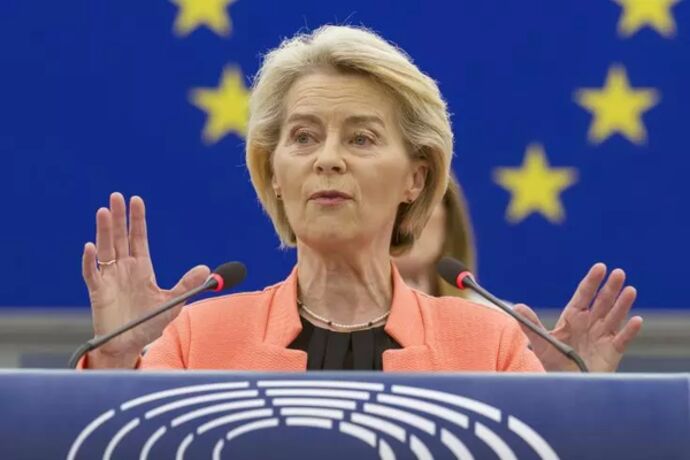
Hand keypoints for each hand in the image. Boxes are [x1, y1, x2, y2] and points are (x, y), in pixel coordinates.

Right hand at [82, 193, 209, 367]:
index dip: (137, 220)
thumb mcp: (172, 303)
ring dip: (103, 231)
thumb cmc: (149, 323)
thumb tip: (205, 269)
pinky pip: (92, 274)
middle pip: (120, 238)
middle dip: (118, 217)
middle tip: (116, 196)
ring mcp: (110, 279)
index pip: (139, 238)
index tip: (136, 200)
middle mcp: (124, 269)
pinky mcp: (98, 293)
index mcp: (142, 268)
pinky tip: (91, 247)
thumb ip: (186, 285)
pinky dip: (90, 261)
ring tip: (103, 211)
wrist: (129, 346)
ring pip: (105, 249)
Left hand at [513, 263, 642, 371]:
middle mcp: (590, 323)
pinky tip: (636, 320)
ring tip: (630, 290)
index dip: (592, 281)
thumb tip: (517, 307)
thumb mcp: (541, 343)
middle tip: (618, 272)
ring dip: (623, 304)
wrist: (567, 384)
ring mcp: (603, 336)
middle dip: (610, 288)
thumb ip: (531, 325)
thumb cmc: (554, 362)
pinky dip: (630, 330)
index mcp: (573, 317)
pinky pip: (622, 339)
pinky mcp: (612, 351)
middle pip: (602, 302)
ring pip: (615, 317)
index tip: (600, 267)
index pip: (584, 295)